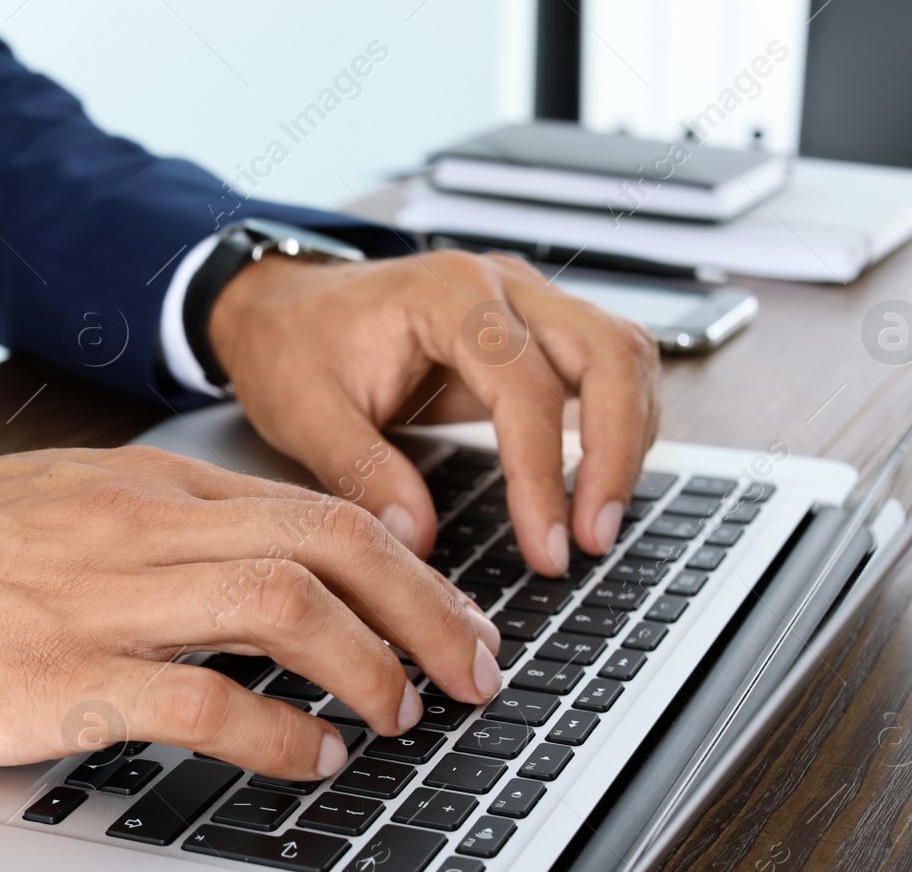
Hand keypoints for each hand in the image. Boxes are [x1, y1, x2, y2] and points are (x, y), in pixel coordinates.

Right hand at [0, 446, 502, 778]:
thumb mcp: (54, 507)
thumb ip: (153, 529)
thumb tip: (253, 570)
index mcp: (141, 485)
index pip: (314, 507)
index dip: (408, 566)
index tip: (447, 612)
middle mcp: (138, 529)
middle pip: (331, 548)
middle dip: (428, 611)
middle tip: (475, 670)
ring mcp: (102, 600)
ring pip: (287, 608)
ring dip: (372, 667)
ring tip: (404, 715)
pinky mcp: (60, 677)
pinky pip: (203, 700)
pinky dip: (280, 734)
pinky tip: (310, 757)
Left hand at [208, 250, 659, 576]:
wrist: (281, 309)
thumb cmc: (293, 347)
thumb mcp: (307, 414)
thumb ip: (363, 474)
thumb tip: (421, 538)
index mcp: (447, 294)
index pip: (527, 386)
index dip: (543, 474)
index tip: (546, 547)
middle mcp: (502, 284)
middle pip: (608, 353)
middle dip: (615, 453)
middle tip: (591, 540)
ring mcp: (526, 300)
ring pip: (624, 353)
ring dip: (630, 438)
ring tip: (598, 523)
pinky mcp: (535, 328)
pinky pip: (607, 365)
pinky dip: (618, 423)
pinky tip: (596, 483)